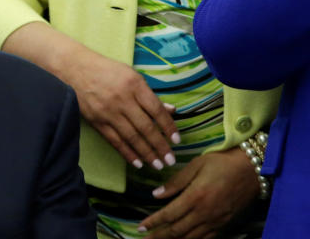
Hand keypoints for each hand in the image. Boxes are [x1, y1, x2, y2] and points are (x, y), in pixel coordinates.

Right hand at [62, 48, 178, 169]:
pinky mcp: (96, 121)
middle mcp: (122, 99)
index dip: (169, 127)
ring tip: (158, 165)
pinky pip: (114, 141)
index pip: (157, 110)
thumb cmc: (106, 70)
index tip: (177, 141)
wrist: (74, 69)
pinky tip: (137, 163)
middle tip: (171, 160)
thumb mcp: (131, 75)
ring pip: (131, 137)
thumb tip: (171, 111)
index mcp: (134, 85)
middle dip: (160, 146)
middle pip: (146, 127)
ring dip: (147, 154)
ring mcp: (108, 112)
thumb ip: (150, 94)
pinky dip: (127, 153)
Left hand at [140, 148, 260, 238]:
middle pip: (177, 231)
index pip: (169, 215)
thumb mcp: (196, 165)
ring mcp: (216, 222)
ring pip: (191, 238)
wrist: (254, 170)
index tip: (140, 227)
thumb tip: (156, 194)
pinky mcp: (226, 225)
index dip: (153, 223)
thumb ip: (176, 182)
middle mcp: (205, 213)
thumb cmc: (223, 163)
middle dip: (159, 236)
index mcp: (195, 197)